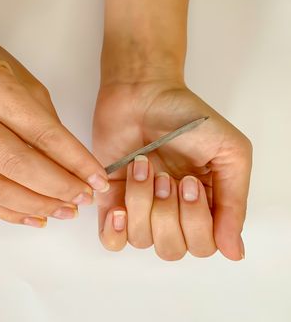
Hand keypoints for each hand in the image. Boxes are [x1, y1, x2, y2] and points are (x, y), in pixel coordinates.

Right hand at [0, 33, 109, 226]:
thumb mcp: (26, 85)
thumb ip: (47, 128)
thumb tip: (73, 173)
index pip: (38, 131)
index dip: (73, 161)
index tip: (97, 179)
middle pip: (12, 164)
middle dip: (55, 188)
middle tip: (81, 200)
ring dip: (32, 205)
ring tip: (61, 211)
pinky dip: (5, 210)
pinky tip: (31, 215)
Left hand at [92, 81, 251, 259]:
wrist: (143, 93)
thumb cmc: (186, 118)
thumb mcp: (229, 152)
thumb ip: (233, 202)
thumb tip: (234, 252)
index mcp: (202, 206)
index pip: (202, 245)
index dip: (195, 222)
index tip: (189, 181)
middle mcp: (171, 212)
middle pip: (172, 248)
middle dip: (167, 212)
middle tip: (166, 176)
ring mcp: (140, 208)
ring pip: (141, 240)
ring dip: (141, 203)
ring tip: (142, 168)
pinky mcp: (111, 200)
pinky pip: (111, 239)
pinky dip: (115, 230)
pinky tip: (118, 207)